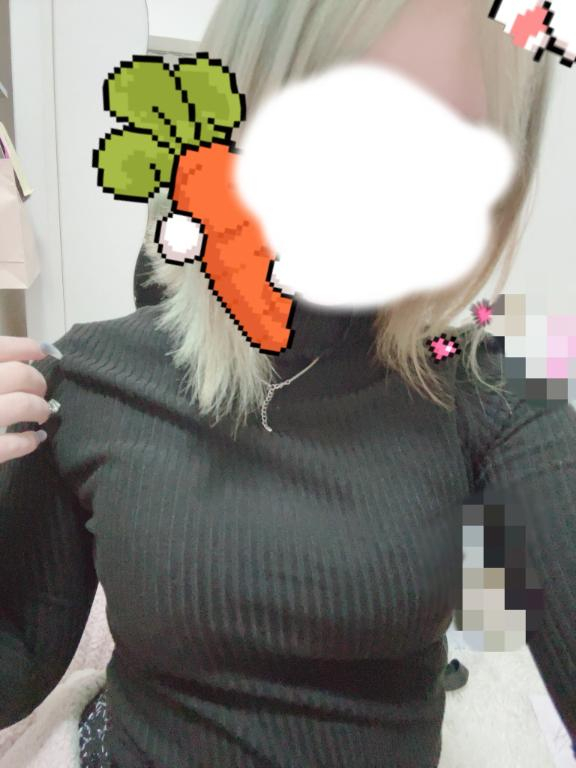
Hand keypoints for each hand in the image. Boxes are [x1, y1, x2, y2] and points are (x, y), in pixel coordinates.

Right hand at [0, 336, 53, 463]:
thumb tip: (34, 350)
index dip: (24, 346)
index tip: (44, 351)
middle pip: (18, 375)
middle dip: (37, 382)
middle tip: (39, 392)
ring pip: (22, 405)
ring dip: (39, 409)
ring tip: (40, 415)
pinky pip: (11, 444)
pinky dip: (29, 440)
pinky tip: (34, 439)